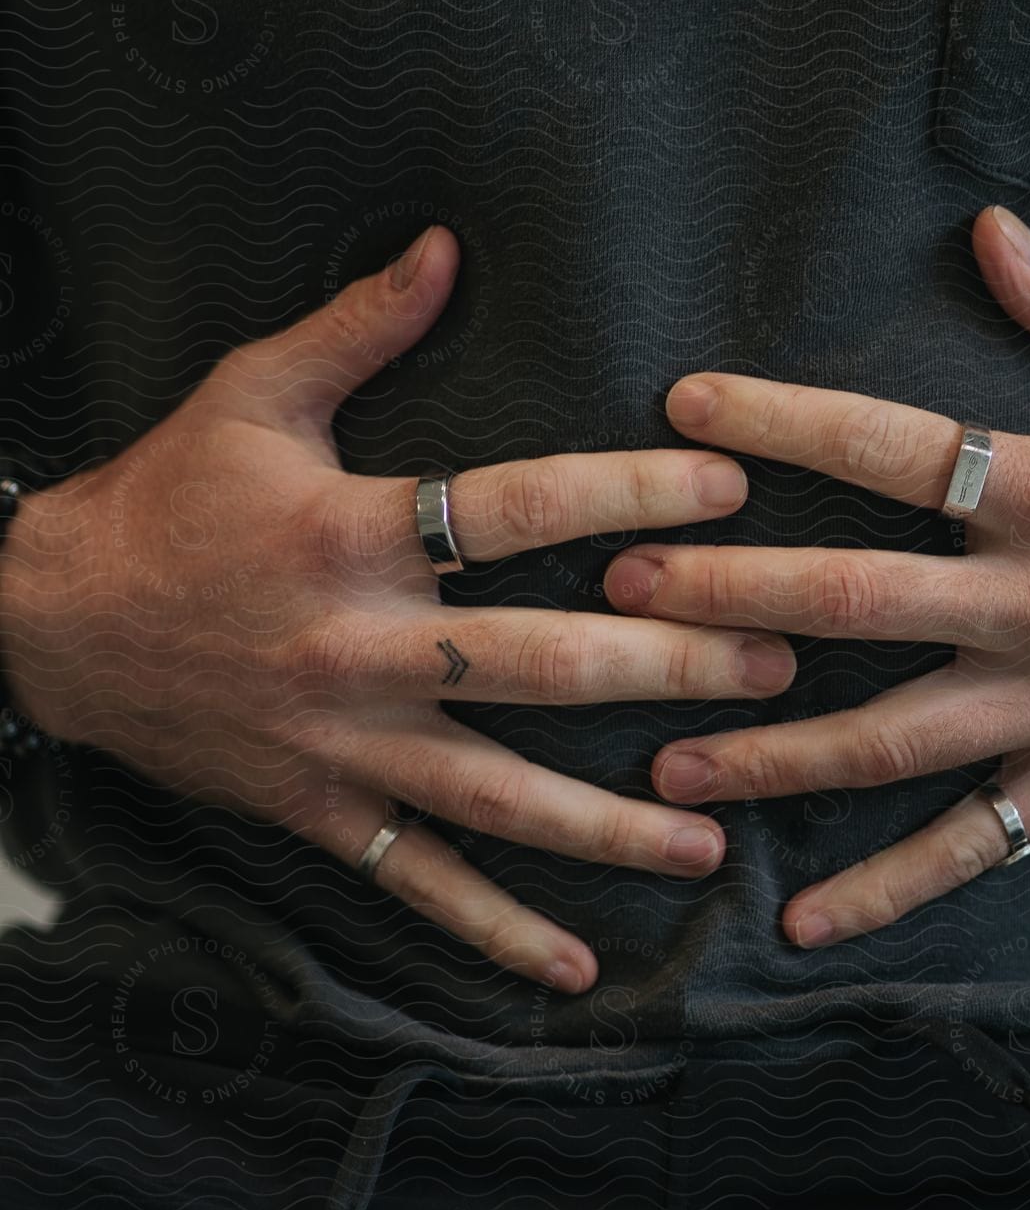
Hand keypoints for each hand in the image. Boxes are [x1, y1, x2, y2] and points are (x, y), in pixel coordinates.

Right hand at [0, 226, 794, 990]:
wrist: (49, 623)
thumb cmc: (166, 499)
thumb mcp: (253, 394)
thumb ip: (361, 326)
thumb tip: (448, 244)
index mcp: (352, 533)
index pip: (514, 508)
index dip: (627, 497)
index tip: (726, 490)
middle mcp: (360, 646)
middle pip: (539, 661)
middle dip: (666, 666)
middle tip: (776, 668)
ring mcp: (343, 743)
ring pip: (497, 792)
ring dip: (611, 820)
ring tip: (714, 838)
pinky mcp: (320, 810)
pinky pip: (418, 880)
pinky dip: (496, 928)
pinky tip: (579, 965)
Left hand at [604, 205, 1029, 948]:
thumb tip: (987, 227)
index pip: (888, 449)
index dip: (779, 423)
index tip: (683, 409)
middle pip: (854, 602)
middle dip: (727, 596)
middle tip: (618, 592)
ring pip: (889, 740)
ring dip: (770, 751)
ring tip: (664, 761)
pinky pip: (973, 847)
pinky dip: (888, 887)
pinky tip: (805, 921)